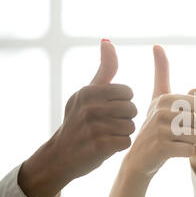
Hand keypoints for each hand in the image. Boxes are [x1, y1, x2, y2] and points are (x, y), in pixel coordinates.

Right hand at [19, 40, 136, 196]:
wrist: (61, 155)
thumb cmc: (79, 120)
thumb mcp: (88, 92)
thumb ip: (105, 69)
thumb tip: (108, 41)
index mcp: (89, 91)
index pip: (128, 92)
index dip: (123, 102)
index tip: (109, 108)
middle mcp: (90, 107)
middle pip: (132, 109)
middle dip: (125, 118)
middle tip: (108, 124)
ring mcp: (94, 128)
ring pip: (131, 126)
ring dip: (123, 132)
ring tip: (107, 134)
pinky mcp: (100, 146)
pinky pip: (126, 142)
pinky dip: (120, 145)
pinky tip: (107, 145)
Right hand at [122, 46, 195, 180]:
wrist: (140, 160)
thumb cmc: (161, 132)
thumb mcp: (167, 107)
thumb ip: (184, 90)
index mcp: (166, 99)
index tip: (190, 123)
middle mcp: (161, 111)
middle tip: (181, 135)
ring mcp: (159, 129)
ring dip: (192, 143)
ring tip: (177, 142)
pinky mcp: (161, 146)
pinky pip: (190, 150)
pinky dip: (186, 153)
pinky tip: (173, 152)